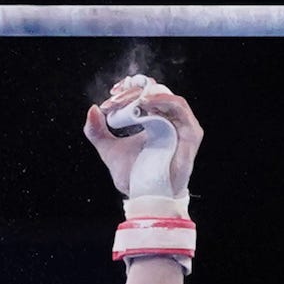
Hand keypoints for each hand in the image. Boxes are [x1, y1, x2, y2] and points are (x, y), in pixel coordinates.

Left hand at [83, 77, 202, 196]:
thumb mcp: (109, 150)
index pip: (145, 92)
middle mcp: (169, 119)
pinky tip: (145, 103)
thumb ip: (97, 132)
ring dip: (144, 94)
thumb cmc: (133, 176)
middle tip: (113, 102)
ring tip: (126, 101)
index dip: (129, 87)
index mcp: (154, 119)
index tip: (112, 93)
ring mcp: (181, 124)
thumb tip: (92, 109)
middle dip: (130, 92)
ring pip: (164, 95)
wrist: (146, 196)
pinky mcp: (190, 132)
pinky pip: (179, 107)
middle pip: (152, 90)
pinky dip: (162, 101)